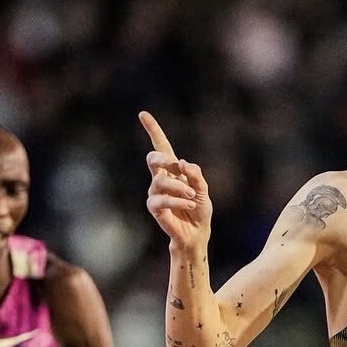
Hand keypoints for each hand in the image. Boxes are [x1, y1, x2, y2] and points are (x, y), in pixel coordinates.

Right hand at [140, 111, 211, 248]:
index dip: (153, 130)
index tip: (143, 114)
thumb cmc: (199, 209)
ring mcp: (156, 193)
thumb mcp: (203, 189)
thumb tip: (181, 163)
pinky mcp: (155, 208)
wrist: (197, 232)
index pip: (161, 147)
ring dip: (178, 187)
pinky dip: (177, 201)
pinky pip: (162, 200)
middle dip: (162, 159)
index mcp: (173, 170)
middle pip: (153, 159)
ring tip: (191, 196)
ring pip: (160, 181)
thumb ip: (195, 174)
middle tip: (176, 167)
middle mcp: (161, 179)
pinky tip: (189, 203)